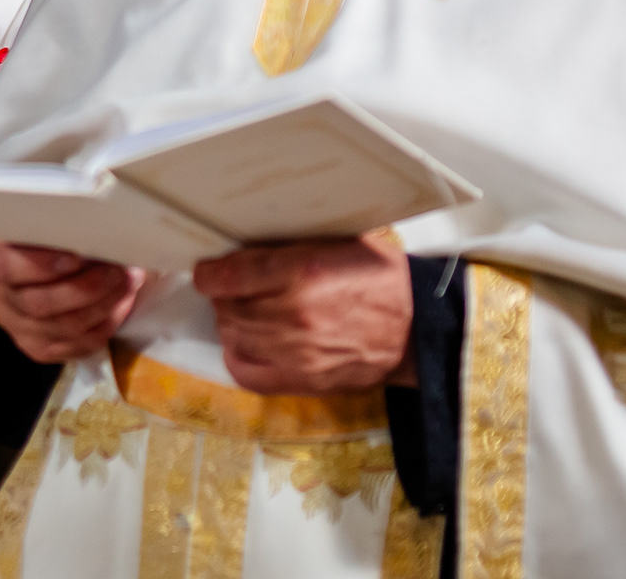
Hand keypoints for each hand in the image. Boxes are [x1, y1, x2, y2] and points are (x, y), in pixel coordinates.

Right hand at [0, 240, 143, 363]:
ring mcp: (19, 329)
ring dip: (103, 307)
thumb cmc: (31, 244)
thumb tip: (93, 226)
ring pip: (63, 328)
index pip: (10, 268)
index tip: (80, 255)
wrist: (14, 278)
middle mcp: (1, 300)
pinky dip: (104, 327)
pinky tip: (120, 307)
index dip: (46, 265)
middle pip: (42, 304)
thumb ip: (52, 226)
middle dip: (88, 288)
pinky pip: (74, 347)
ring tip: (128, 285)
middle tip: (119, 271)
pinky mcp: (38, 348)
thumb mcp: (31, 226)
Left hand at [192, 232, 415, 394]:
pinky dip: (238, 356)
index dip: (211, 273)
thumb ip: (288, 248)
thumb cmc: (381, 279)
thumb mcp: (336, 243)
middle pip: (229, 307)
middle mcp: (295, 314)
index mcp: (304, 272)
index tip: (207, 271)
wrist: (417, 328)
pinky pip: (246, 372)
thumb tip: (243, 251)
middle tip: (233, 288)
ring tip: (245, 312)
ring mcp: (296, 353)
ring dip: (231, 323)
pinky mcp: (302, 381)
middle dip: (224, 296)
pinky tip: (247, 342)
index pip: (232, 275)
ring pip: (234, 337)